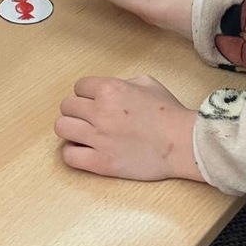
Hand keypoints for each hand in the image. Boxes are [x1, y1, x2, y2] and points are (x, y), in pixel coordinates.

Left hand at [55, 76, 203, 182]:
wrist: (183, 143)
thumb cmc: (169, 114)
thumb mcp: (148, 83)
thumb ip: (123, 83)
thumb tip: (107, 90)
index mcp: (111, 89)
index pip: (79, 86)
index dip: (86, 94)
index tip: (94, 102)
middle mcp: (101, 111)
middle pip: (67, 106)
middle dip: (77, 111)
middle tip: (89, 118)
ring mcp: (98, 138)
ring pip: (61, 128)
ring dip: (71, 129)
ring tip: (84, 134)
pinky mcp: (100, 162)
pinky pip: (69, 155)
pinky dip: (73, 152)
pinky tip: (85, 151)